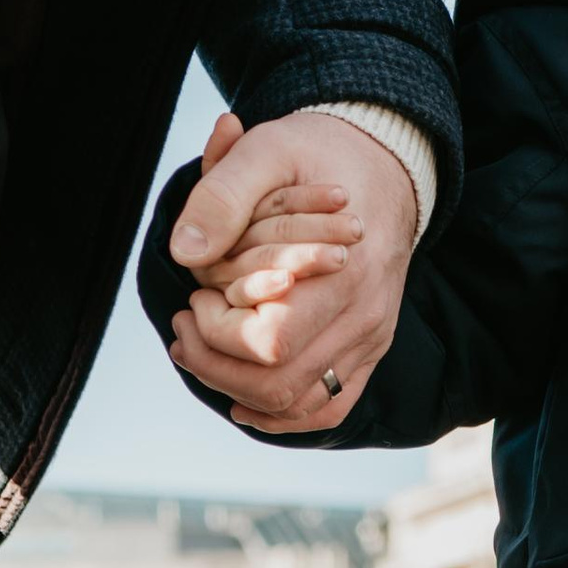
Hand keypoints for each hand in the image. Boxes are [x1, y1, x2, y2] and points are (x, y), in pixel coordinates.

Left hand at [167, 110, 417, 431]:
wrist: (383, 165)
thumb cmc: (317, 156)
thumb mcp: (267, 151)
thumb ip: (222, 195)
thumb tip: (184, 254)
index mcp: (345, 273)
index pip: (270, 342)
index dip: (217, 331)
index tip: (196, 295)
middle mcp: (364, 317)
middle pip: (280, 385)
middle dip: (214, 365)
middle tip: (184, 325)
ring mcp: (370, 340)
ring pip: (301, 406)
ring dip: (237, 391)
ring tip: (200, 351)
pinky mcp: (368, 350)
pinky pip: (329, 408)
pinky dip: (282, 415)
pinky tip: (242, 397)